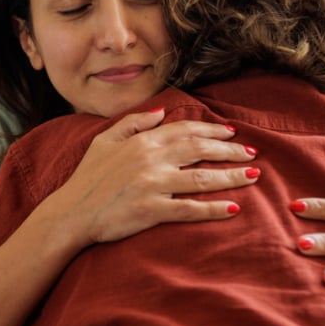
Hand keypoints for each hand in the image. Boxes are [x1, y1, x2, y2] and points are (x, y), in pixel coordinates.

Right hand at [51, 108, 259, 245]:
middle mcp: (151, 160)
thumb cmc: (86, 179)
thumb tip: (159, 112)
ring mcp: (153, 185)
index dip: (212, 131)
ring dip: (231, 177)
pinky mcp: (152, 211)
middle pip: (200, 150)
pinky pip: (190, 209)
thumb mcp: (104, 141)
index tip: (232, 134)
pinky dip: (214, 209)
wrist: (70, 213)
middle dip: (230, 151)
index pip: (185, 130)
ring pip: (201, 178)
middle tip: (253, 153)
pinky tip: (234, 208)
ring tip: (254, 176)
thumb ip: (133, 123)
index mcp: (141, 142)